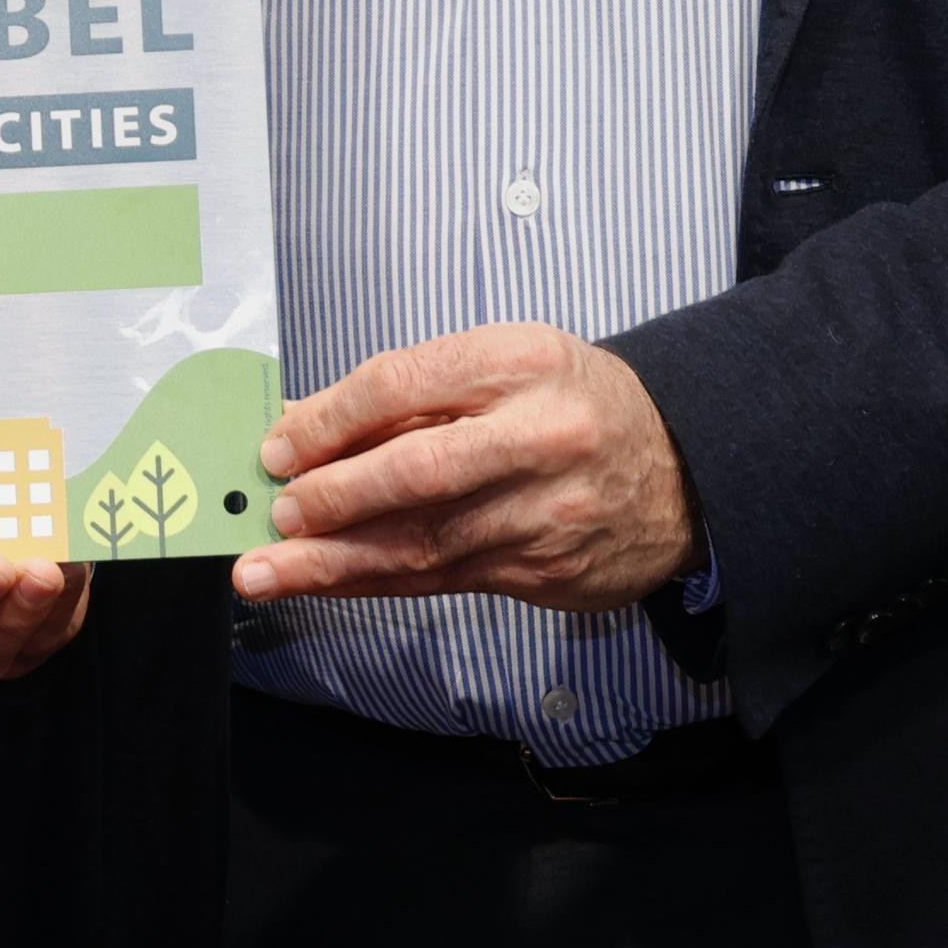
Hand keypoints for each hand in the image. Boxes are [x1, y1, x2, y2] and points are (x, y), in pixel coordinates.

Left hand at [232, 324, 694, 613]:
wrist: (683, 469)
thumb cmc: (571, 404)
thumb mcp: (502, 366)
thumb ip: (405, 396)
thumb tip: (300, 426)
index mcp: (519, 363)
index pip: (403, 385)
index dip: (330, 422)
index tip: (277, 450)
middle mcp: (539, 436)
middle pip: (417, 472)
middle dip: (334, 500)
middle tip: (274, 516)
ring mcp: (547, 512)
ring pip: (427, 542)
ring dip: (335, 562)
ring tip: (265, 574)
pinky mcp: (548, 571)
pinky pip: (447, 578)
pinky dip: (378, 582)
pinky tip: (329, 584)